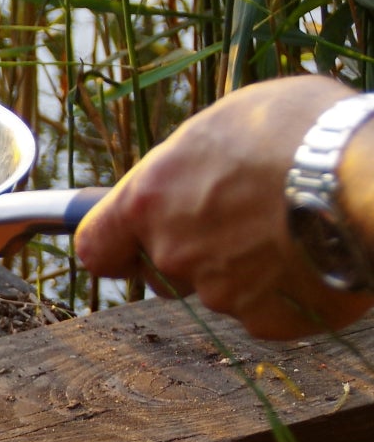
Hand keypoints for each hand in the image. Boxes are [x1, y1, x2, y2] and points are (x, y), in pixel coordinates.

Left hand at [74, 75, 373, 337]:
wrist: (368, 182)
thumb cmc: (303, 132)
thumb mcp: (230, 121)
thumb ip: (193, 159)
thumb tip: (195, 166)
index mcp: (149, 199)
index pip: (95, 247)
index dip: (112, 248)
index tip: (125, 246)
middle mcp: (173, 252)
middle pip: (162, 271)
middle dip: (190, 255)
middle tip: (237, 223)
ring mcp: (219, 292)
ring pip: (219, 290)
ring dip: (243, 269)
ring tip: (290, 227)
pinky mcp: (268, 320)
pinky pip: (267, 311)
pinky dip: (285, 292)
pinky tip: (313, 255)